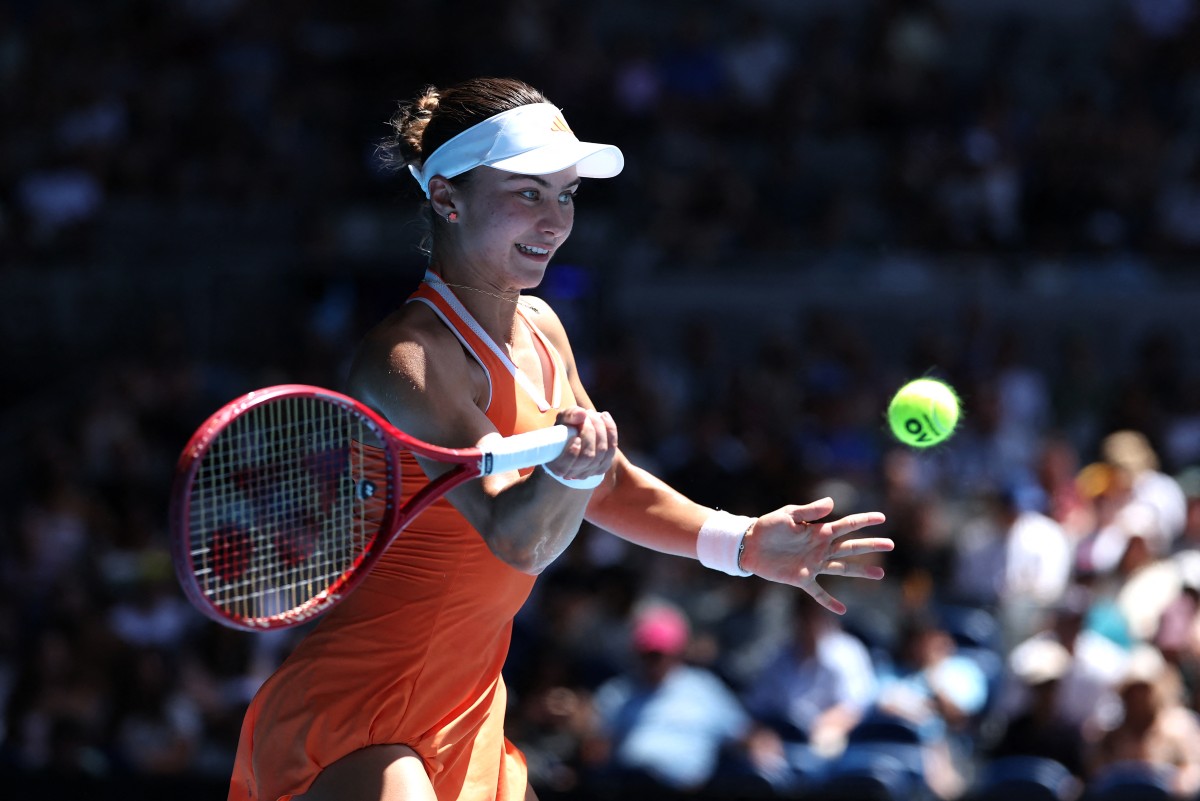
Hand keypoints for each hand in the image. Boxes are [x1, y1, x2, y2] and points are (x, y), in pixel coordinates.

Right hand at [545, 407, 616, 481]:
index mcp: (558, 466)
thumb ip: (568, 416)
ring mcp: (590, 471)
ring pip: (602, 451)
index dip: (572, 452)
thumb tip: (582, 414)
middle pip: (588, 455)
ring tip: (594, 414)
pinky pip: (612, 449)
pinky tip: (604, 417)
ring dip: (600, 428)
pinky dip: (611, 430)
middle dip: (589, 431)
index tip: (574, 436)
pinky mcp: (603, 466)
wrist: (573, 437)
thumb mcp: (561, 420)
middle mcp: (574, 473)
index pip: (566, 466)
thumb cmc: (564, 430)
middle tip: (586, 414)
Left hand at [738, 497, 890, 614]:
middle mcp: (820, 548)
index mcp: (819, 530)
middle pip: (851, 547)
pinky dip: (829, 601)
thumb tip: (832, 502)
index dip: (863, 520)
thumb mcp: (788, 514)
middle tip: (891, 544)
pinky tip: (842, 610)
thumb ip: (809, 510)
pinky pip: (818, 592)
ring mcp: (813, 564)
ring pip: (842, 568)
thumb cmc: (769, 526)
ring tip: (880, 574)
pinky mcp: (801, 578)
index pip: (846, 525)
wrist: (749, 544)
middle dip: (871, 545)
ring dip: (860, 571)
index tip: (881, 517)